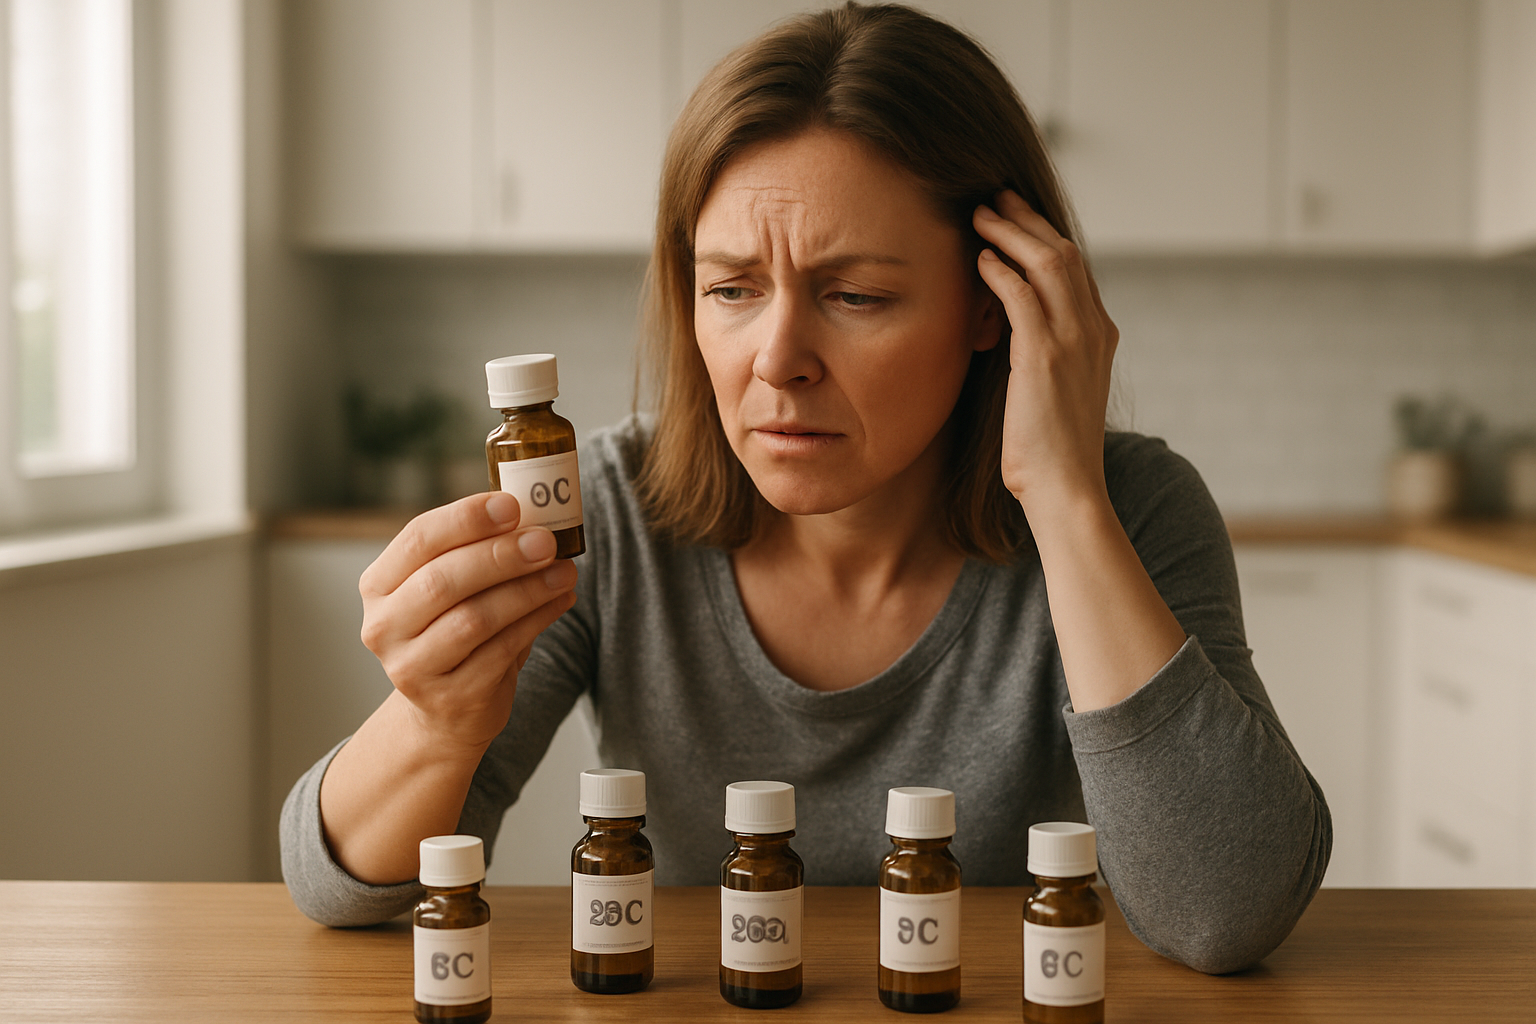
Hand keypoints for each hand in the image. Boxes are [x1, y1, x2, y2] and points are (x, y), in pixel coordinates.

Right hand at [357, 490, 578, 753]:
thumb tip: (534, 518)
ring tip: (564, 571)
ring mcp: (412, 667)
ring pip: (474, 618)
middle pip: (443, 580)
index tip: (512, 505)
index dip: (466, 518)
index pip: (418, 539)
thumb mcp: (454, 588)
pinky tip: (560, 601)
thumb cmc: (454, 631)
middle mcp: (384, 626)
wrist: (447, 710)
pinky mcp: (449, 697)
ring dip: (527, 590)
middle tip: (545, 541)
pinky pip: (500, 650)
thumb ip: (479, 551)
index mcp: (379, 585)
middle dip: (500, 556)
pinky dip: (536, 621)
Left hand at [972, 190, 1119, 518]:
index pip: (1075, 270)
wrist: (1067, 490)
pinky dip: (1002, 270)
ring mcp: (1074, 340)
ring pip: (1048, 262)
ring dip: (1012, 233)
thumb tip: (1012, 336)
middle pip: (1065, 253)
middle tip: (996, 198)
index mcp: (1100, 336)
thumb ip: (1043, 356)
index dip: (1045, 237)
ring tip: (981, 214)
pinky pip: (1023, 295)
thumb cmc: (1051, 453)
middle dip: (1029, 220)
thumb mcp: (1055, 392)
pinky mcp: (1044, 356)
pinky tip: (981, 257)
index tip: (1017, 219)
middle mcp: (1094, 330)